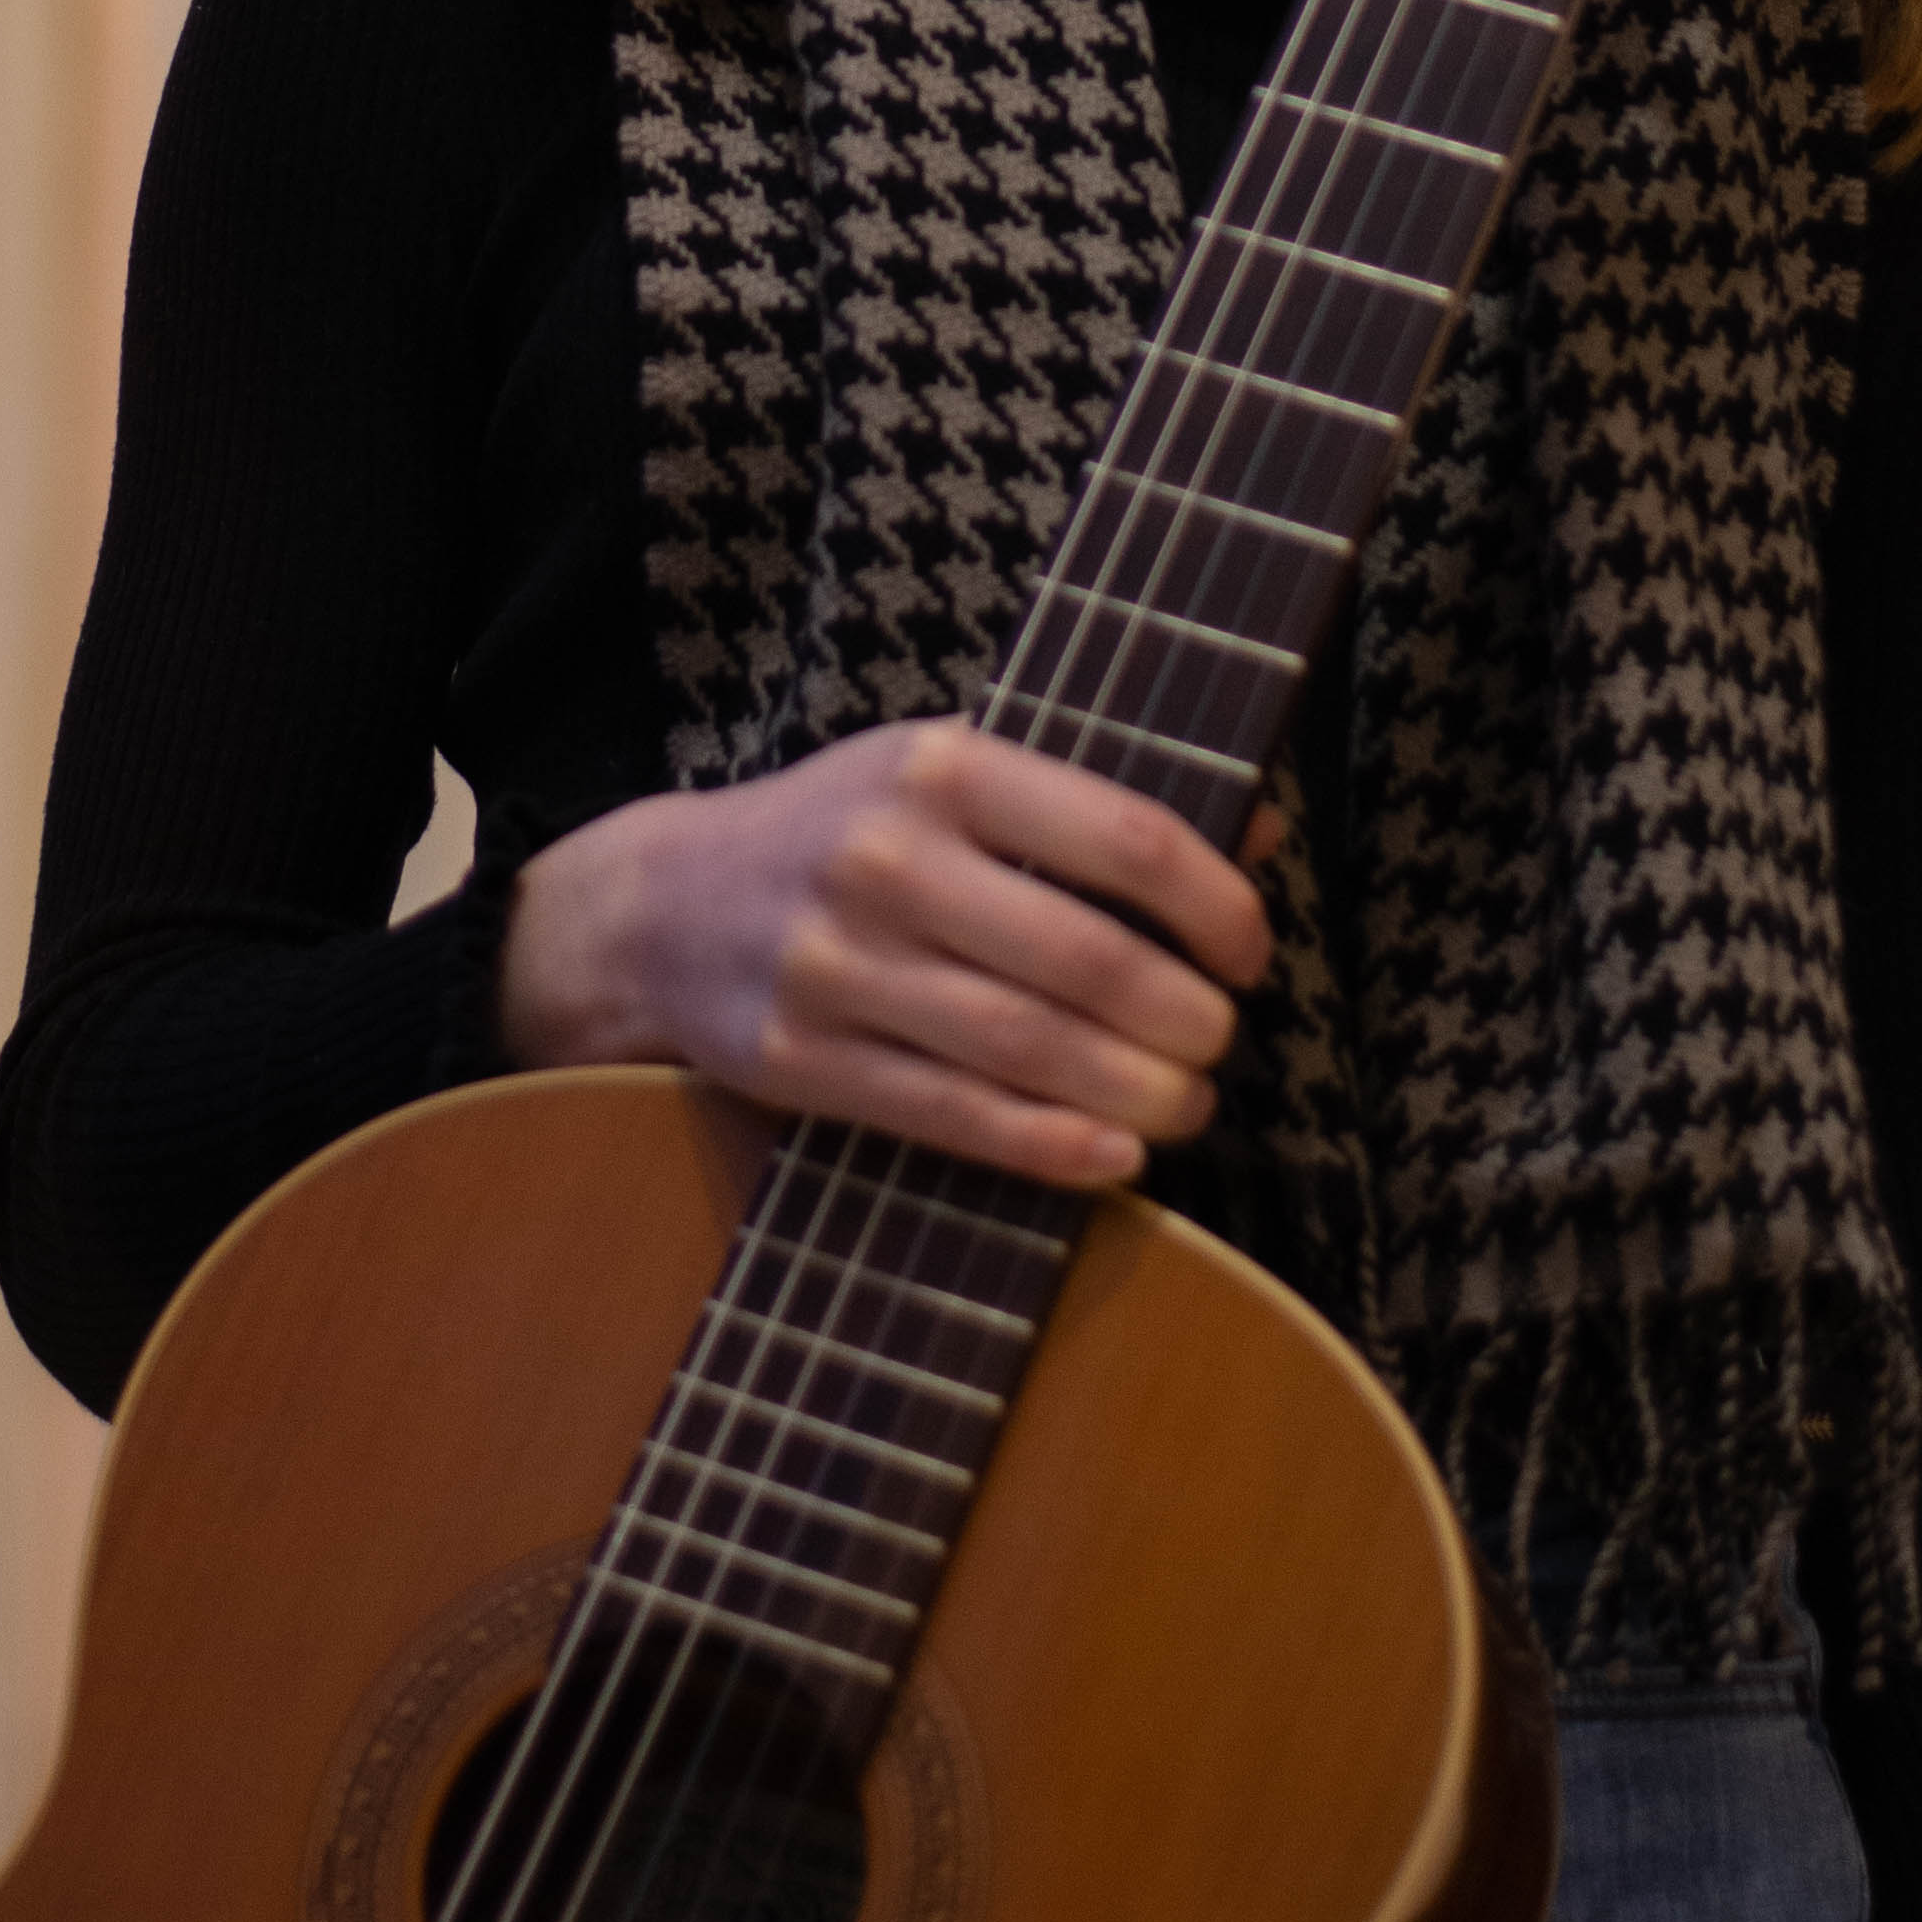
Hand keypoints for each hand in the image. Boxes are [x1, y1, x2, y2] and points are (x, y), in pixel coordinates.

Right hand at [494, 721, 1271, 1192]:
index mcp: (942, 766)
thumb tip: (1261, 828)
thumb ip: (1095, 797)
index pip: (1123, 836)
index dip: (1215, 906)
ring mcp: (834, 963)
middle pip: (1084, 958)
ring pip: (1024, 1046)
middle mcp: (885, 857)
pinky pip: (950, 1115)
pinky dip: (1047, 1144)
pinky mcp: (798, 1058)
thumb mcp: (953, 773)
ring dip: (1134, 1090)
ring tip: (1189, 1103)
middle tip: (1223, 1041)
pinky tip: (1114, 1155)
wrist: (661, 906)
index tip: (1250, 952)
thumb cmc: (848, 832)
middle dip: (1184, 1017)